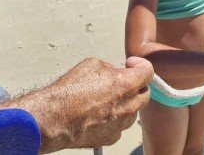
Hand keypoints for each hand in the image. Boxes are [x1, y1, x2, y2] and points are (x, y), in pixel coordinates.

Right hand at [5, 57, 151, 151]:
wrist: (54, 118)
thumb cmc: (70, 91)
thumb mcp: (93, 65)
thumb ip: (111, 69)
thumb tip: (115, 73)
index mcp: (127, 84)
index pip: (148, 72)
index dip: (140, 65)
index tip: (130, 65)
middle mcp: (129, 106)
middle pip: (145, 93)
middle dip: (136, 86)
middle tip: (121, 81)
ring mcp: (121, 124)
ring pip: (133, 111)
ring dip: (125, 103)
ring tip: (106, 99)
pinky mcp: (112, 138)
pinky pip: (119, 125)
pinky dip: (114, 119)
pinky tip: (98, 114)